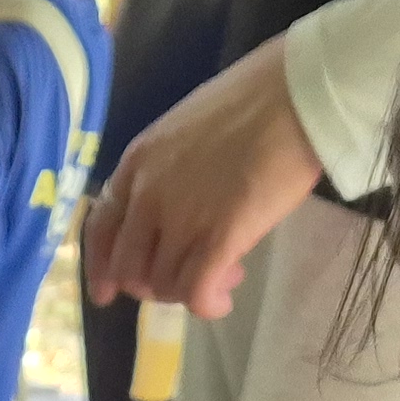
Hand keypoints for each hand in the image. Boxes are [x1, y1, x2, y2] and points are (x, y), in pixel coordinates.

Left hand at [78, 37, 325, 321]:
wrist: (299, 95)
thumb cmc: (255, 99)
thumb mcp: (186, 127)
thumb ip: (168, 168)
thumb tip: (178, 203)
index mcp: (137, 163)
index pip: (100, 228)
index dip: (100, 267)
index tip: (107, 293)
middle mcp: (148, 195)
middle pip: (130, 266)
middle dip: (155, 284)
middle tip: (191, 278)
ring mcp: (180, 218)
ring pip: (163, 283)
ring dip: (189, 291)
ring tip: (226, 276)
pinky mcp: (218, 237)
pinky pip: (196, 291)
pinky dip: (207, 305)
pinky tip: (223, 300)